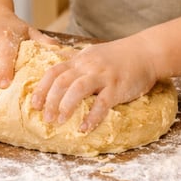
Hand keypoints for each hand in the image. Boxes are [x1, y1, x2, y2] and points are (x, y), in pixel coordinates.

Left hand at [30, 39, 158, 132]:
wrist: (146, 52)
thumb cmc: (119, 56)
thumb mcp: (93, 53)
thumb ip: (75, 61)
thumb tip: (55, 63)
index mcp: (80, 60)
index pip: (54, 72)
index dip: (42, 88)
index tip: (34, 104)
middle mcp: (88, 66)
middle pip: (62, 81)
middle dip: (50, 101)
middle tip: (45, 119)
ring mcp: (103, 76)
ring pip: (78, 89)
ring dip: (66, 106)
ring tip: (59, 121)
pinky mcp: (117, 86)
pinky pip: (102, 103)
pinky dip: (92, 116)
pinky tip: (85, 128)